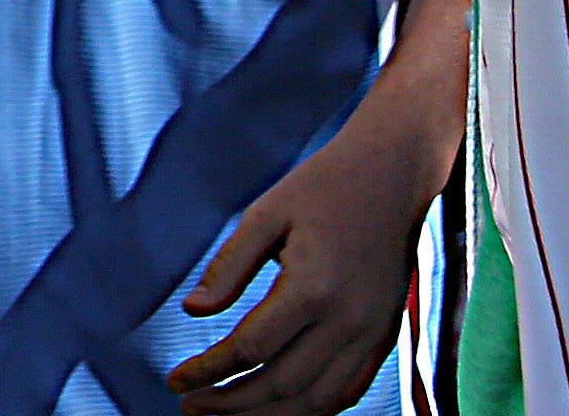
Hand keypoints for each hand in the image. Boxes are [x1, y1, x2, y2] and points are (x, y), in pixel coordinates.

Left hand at [170, 87, 448, 408]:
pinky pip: (348, 390)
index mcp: (313, 287)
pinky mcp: (386, 336)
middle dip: (231, 404)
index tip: (175, 380)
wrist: (393, 176)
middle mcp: (349, 319)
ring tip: (225, 415)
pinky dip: (312, 409)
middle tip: (189, 407)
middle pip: (283, 385)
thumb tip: (192, 312)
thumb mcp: (264, 213)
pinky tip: (278, 408)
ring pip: (318, 400)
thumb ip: (228, 266)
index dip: (208, 371)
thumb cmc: (321, 187)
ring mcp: (373, 333)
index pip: (251, 350)